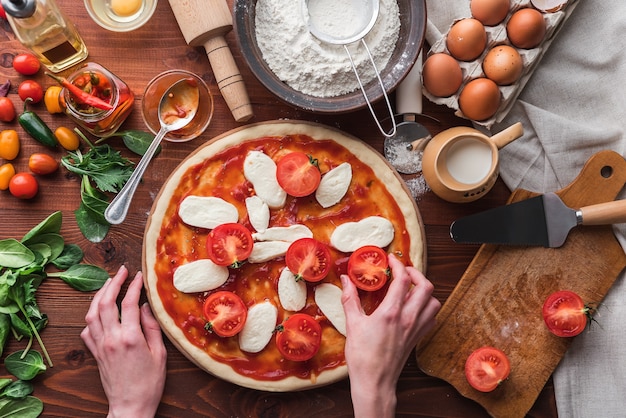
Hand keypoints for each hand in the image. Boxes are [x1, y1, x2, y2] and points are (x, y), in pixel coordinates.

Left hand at [81, 266, 166, 417]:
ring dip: (98, 296)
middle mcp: (111, 339)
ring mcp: (100, 346)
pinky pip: (87, 330)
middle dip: (113, 283)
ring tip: (108, 285)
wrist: (130, 406)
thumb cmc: (149, 384)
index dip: (134, 286)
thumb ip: (151, 327)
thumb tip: (144, 307)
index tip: (139, 276)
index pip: (129, 303)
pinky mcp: (95, 354)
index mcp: (130, 338)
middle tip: (121, 271)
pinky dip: (91, 317)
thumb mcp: (159, 354)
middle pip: (105, 303)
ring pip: (91, 314)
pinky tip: (98, 312)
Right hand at [340, 254, 440, 417]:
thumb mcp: (352, 324)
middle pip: (425, 286)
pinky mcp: (417, 338)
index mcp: (391, 312)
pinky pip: (432, 317)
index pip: (403, 279)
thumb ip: (350, 299)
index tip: (391, 260)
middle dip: (416, 274)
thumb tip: (346, 280)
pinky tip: (414, 307)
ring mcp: (415, 329)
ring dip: (424, 290)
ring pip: (433, 301)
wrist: (375, 382)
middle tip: (403, 271)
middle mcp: (408, 318)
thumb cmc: (362, 356)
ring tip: (410, 287)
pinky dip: (427, 307)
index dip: (398, 265)